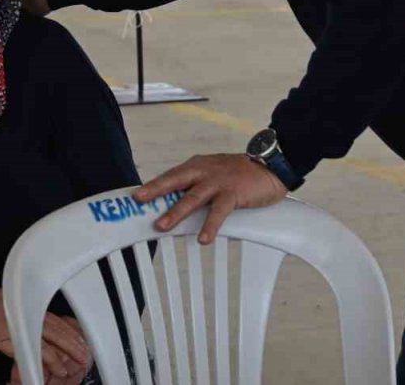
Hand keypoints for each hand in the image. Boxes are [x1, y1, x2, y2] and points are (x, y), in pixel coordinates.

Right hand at [7, 318, 92, 383]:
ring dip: (62, 357)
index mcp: (33, 309)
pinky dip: (44, 362)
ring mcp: (22, 328)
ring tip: (71, 368)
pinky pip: (33, 353)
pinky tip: (51, 369)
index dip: (72, 336)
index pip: (60, 324)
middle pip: (59, 334)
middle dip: (74, 347)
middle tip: (84, 358)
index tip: (82, 345)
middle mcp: (31, 317)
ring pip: (50, 343)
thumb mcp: (14, 310)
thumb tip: (38, 333)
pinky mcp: (11, 338)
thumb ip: (28, 321)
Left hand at [134, 154, 287, 244]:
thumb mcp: (214, 173)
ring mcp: (218, 182)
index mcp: (197, 165)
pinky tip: (203, 239)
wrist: (271, 165)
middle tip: (138, 201)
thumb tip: (176, 204)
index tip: (133, 196)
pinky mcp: (233, 194)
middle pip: (175, 180)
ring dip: (176, 212)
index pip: (170, 175)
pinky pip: (219, 212)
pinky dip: (210, 225)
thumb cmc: (240, 173)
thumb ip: (197, 185)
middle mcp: (204, 171)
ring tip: (162, 226)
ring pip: (193, 197)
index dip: (152, 185)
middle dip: (155, 190)